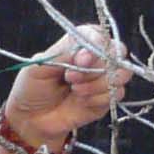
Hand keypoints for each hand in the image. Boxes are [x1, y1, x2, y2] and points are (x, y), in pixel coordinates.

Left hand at [0, 23, 134, 151]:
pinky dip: (98, 98)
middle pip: (117, 51)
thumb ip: (62, 53)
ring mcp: (103, 79)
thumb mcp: (38, 66)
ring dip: (97, 83)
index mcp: (78, 45)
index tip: (81, 59)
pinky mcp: (106, 99)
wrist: (32, 120)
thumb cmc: (32, 89)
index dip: (96, 44)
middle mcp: (95, 59)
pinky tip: (81, 102)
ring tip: (74, 90)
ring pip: (121, 73)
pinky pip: (116, 94)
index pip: (99, 33)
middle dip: (97, 65)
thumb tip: (85, 51)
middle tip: (71, 78)